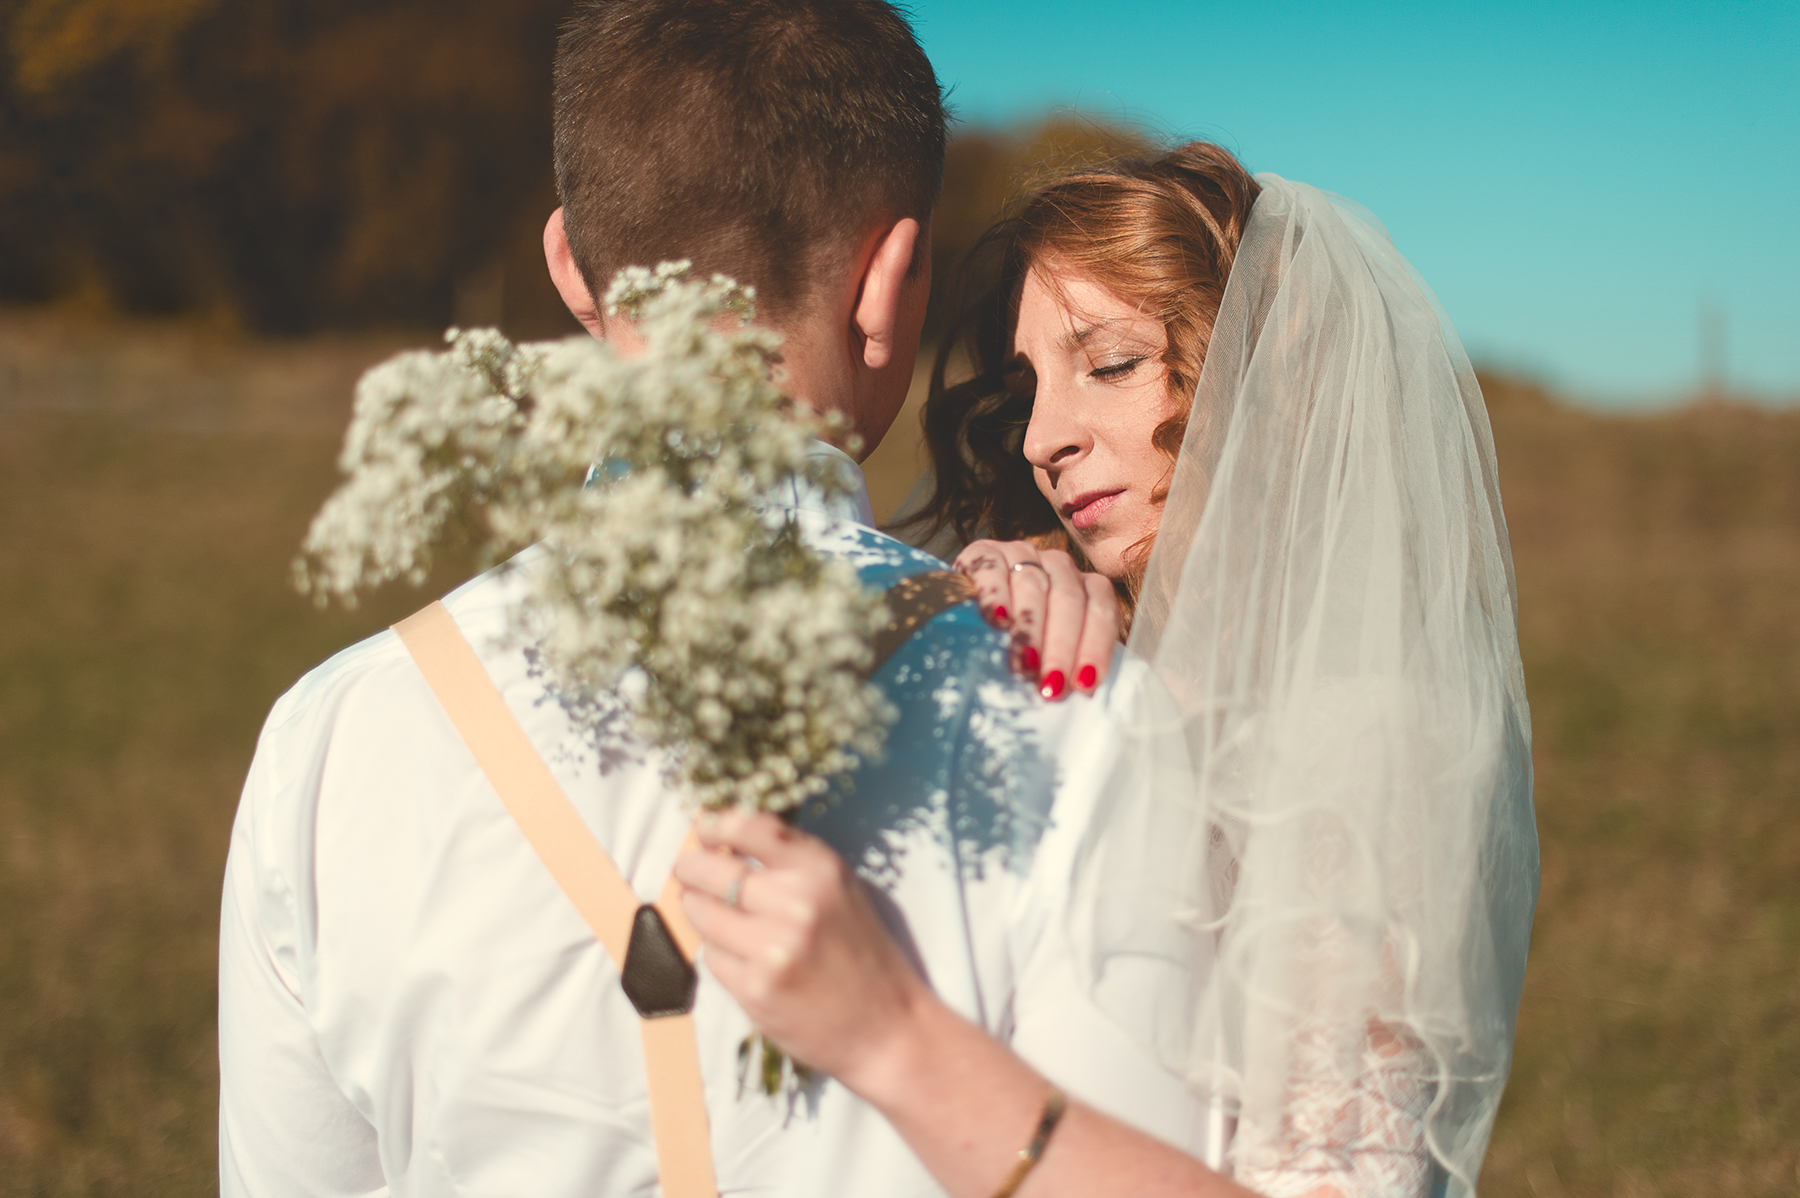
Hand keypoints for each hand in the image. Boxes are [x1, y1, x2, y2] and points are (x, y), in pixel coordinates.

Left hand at [675, 811, 929, 1088]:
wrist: (887, 1029)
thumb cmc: (862, 957)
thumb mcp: (841, 891)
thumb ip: (791, 864)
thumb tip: (724, 844)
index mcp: (820, 869)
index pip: (748, 826)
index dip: (714, 825)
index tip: (702, 832)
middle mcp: (796, 902)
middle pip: (710, 870)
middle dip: (690, 869)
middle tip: (688, 872)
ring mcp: (773, 947)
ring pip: (703, 914)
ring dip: (700, 913)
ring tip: (718, 918)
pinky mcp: (755, 988)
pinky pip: (712, 957)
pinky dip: (720, 955)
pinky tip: (744, 960)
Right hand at [952, 540, 1120, 699]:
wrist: (963, 610)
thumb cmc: (1013, 641)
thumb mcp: (1048, 649)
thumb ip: (1068, 663)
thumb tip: (1081, 696)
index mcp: (1083, 585)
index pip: (1101, 608)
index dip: (1096, 646)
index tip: (1084, 685)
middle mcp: (1057, 564)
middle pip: (1069, 599)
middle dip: (1061, 647)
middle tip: (1050, 686)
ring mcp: (1020, 553)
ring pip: (1033, 586)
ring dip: (1029, 630)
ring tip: (1023, 666)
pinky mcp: (983, 553)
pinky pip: (992, 570)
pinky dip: (995, 595)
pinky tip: (996, 620)